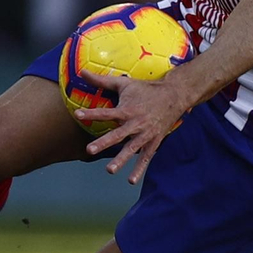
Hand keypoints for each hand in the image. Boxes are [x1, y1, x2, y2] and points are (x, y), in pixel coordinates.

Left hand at [73, 68, 198, 185]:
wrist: (174, 95)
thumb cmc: (145, 89)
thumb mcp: (124, 83)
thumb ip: (102, 80)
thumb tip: (83, 72)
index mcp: (127, 109)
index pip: (106, 112)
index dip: (92, 113)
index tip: (78, 114)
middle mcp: (136, 123)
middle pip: (118, 135)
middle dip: (104, 143)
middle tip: (90, 150)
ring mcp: (145, 135)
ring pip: (131, 149)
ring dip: (121, 160)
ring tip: (109, 170)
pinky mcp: (153, 142)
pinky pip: (145, 158)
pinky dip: (139, 169)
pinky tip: (130, 180)